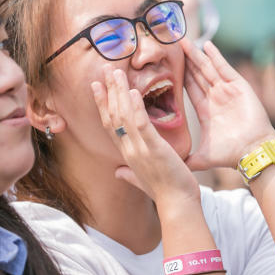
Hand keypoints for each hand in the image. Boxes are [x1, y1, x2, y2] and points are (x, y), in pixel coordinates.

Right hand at [91, 66, 199, 205]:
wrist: (177, 204)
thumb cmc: (164, 193)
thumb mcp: (142, 181)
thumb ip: (128, 174)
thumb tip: (118, 172)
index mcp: (127, 154)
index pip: (110, 125)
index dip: (102, 104)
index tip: (96, 87)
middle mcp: (128, 150)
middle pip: (113, 116)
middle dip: (108, 91)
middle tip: (105, 70)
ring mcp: (139, 149)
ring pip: (123, 116)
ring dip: (118, 92)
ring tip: (116, 72)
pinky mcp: (154, 149)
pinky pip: (141, 124)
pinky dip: (136, 107)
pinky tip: (133, 91)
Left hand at [182, 38, 274, 170]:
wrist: (252, 152)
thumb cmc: (230, 154)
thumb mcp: (203, 157)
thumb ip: (187, 159)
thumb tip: (171, 169)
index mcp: (206, 110)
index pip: (189, 88)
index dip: (180, 76)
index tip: (167, 65)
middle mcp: (215, 97)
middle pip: (197, 74)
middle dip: (187, 60)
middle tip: (173, 44)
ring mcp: (227, 90)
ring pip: (207, 68)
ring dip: (196, 55)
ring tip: (184, 41)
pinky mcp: (238, 86)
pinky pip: (224, 68)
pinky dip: (216, 56)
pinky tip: (207, 45)